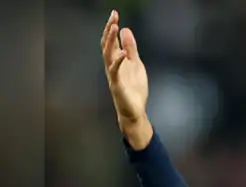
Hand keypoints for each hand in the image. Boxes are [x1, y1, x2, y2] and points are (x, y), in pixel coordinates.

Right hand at [101, 10, 151, 147]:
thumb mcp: (136, 64)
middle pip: (107, 44)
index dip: (112, 27)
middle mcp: (112, 66)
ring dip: (111, 41)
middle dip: (109, 30)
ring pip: (108, 55)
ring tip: (115, 27)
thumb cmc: (134, 89)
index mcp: (116, 60)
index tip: (115, 13)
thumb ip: (131, 48)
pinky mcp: (117, 85)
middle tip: (113, 16)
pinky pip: (115, 72)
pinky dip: (119, 62)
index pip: (112, 40)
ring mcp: (113, 75)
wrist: (134, 111)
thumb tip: (126, 30)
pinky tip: (124, 53)